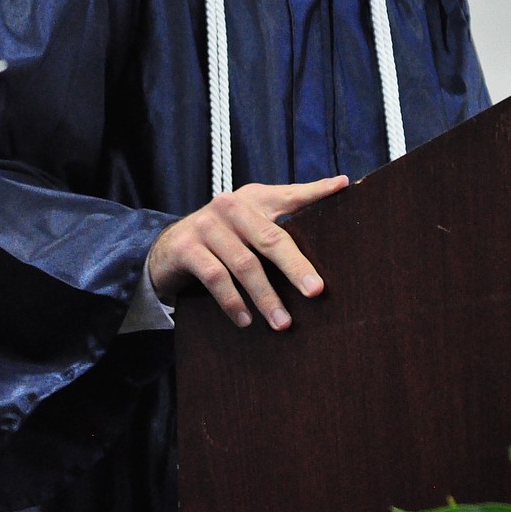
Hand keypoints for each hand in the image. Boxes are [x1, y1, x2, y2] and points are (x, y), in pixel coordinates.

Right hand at [147, 175, 347, 330]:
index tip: (343, 188)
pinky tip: (246, 321)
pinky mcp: (187, 248)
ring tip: (283, 322)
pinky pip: (215, 278)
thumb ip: (284, 216)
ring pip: (244, 264)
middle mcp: (231, 206)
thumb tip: (337, 193)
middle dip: (295, 266)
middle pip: (270, 237)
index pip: (290, 195)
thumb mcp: (250, 223)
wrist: (167, 248)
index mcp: (253, 198)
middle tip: (315, 291)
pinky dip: (233, 302)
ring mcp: (207, 226)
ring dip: (265, 297)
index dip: (317, 191)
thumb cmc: (222, 238)